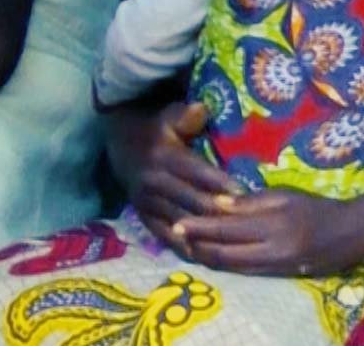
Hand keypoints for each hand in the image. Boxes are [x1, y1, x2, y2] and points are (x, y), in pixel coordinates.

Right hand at [109, 102, 238, 252]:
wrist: (120, 145)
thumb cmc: (155, 130)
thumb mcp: (167, 116)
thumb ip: (185, 115)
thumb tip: (201, 109)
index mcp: (162, 156)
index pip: (194, 171)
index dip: (218, 183)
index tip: (241, 194)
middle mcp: (152, 181)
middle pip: (190, 201)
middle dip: (217, 212)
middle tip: (243, 222)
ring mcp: (146, 202)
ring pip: (180, 221)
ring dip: (204, 232)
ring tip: (230, 242)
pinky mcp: (143, 216)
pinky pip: (165, 235)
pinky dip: (184, 245)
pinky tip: (203, 254)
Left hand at [175, 188, 363, 276]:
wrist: (352, 234)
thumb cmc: (317, 207)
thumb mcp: (284, 196)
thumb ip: (250, 202)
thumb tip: (216, 203)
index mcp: (273, 225)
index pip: (227, 228)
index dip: (199, 227)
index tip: (176, 223)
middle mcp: (273, 251)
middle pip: (224, 253)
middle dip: (197, 246)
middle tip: (175, 236)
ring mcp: (277, 267)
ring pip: (232, 267)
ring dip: (208, 258)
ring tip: (187, 246)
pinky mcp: (280, 276)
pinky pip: (246, 272)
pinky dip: (226, 265)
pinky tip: (213, 256)